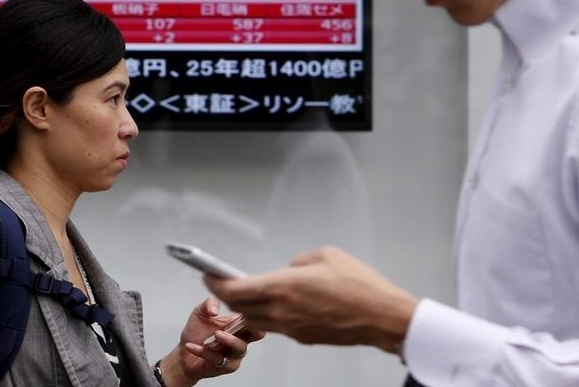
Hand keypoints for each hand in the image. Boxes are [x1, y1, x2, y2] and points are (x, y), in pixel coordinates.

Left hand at [157, 297, 263, 386]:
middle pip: (257, 333)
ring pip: (240, 348)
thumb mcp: (200, 312)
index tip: (246, 304)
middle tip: (241, 320)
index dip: (254, 312)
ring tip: (216, 334)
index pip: (254, 317)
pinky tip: (191, 345)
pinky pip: (218, 359)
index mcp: (236, 323)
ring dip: (229, 340)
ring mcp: (234, 354)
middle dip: (253, 326)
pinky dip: (204, 352)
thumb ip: (209, 303)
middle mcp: (239, 338)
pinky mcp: (224, 367)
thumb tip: (215, 309)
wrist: (183, 353)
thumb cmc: (196, 332)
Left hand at [204, 246, 418, 352]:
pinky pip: (275, 326)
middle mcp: (282, 310)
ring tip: (245, 290)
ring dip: (244, 306)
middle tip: (220, 280)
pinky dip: (266, 314)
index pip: (234, 289)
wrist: (383, 317)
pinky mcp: (304, 337)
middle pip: (239, 307)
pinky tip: (275, 302)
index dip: (215, 281)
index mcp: (283, 286)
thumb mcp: (324, 255)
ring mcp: (292, 328)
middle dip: (224, 293)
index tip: (207, 273)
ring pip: (254, 319)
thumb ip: (298, 261)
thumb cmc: (359, 285)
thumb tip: (290, 268)